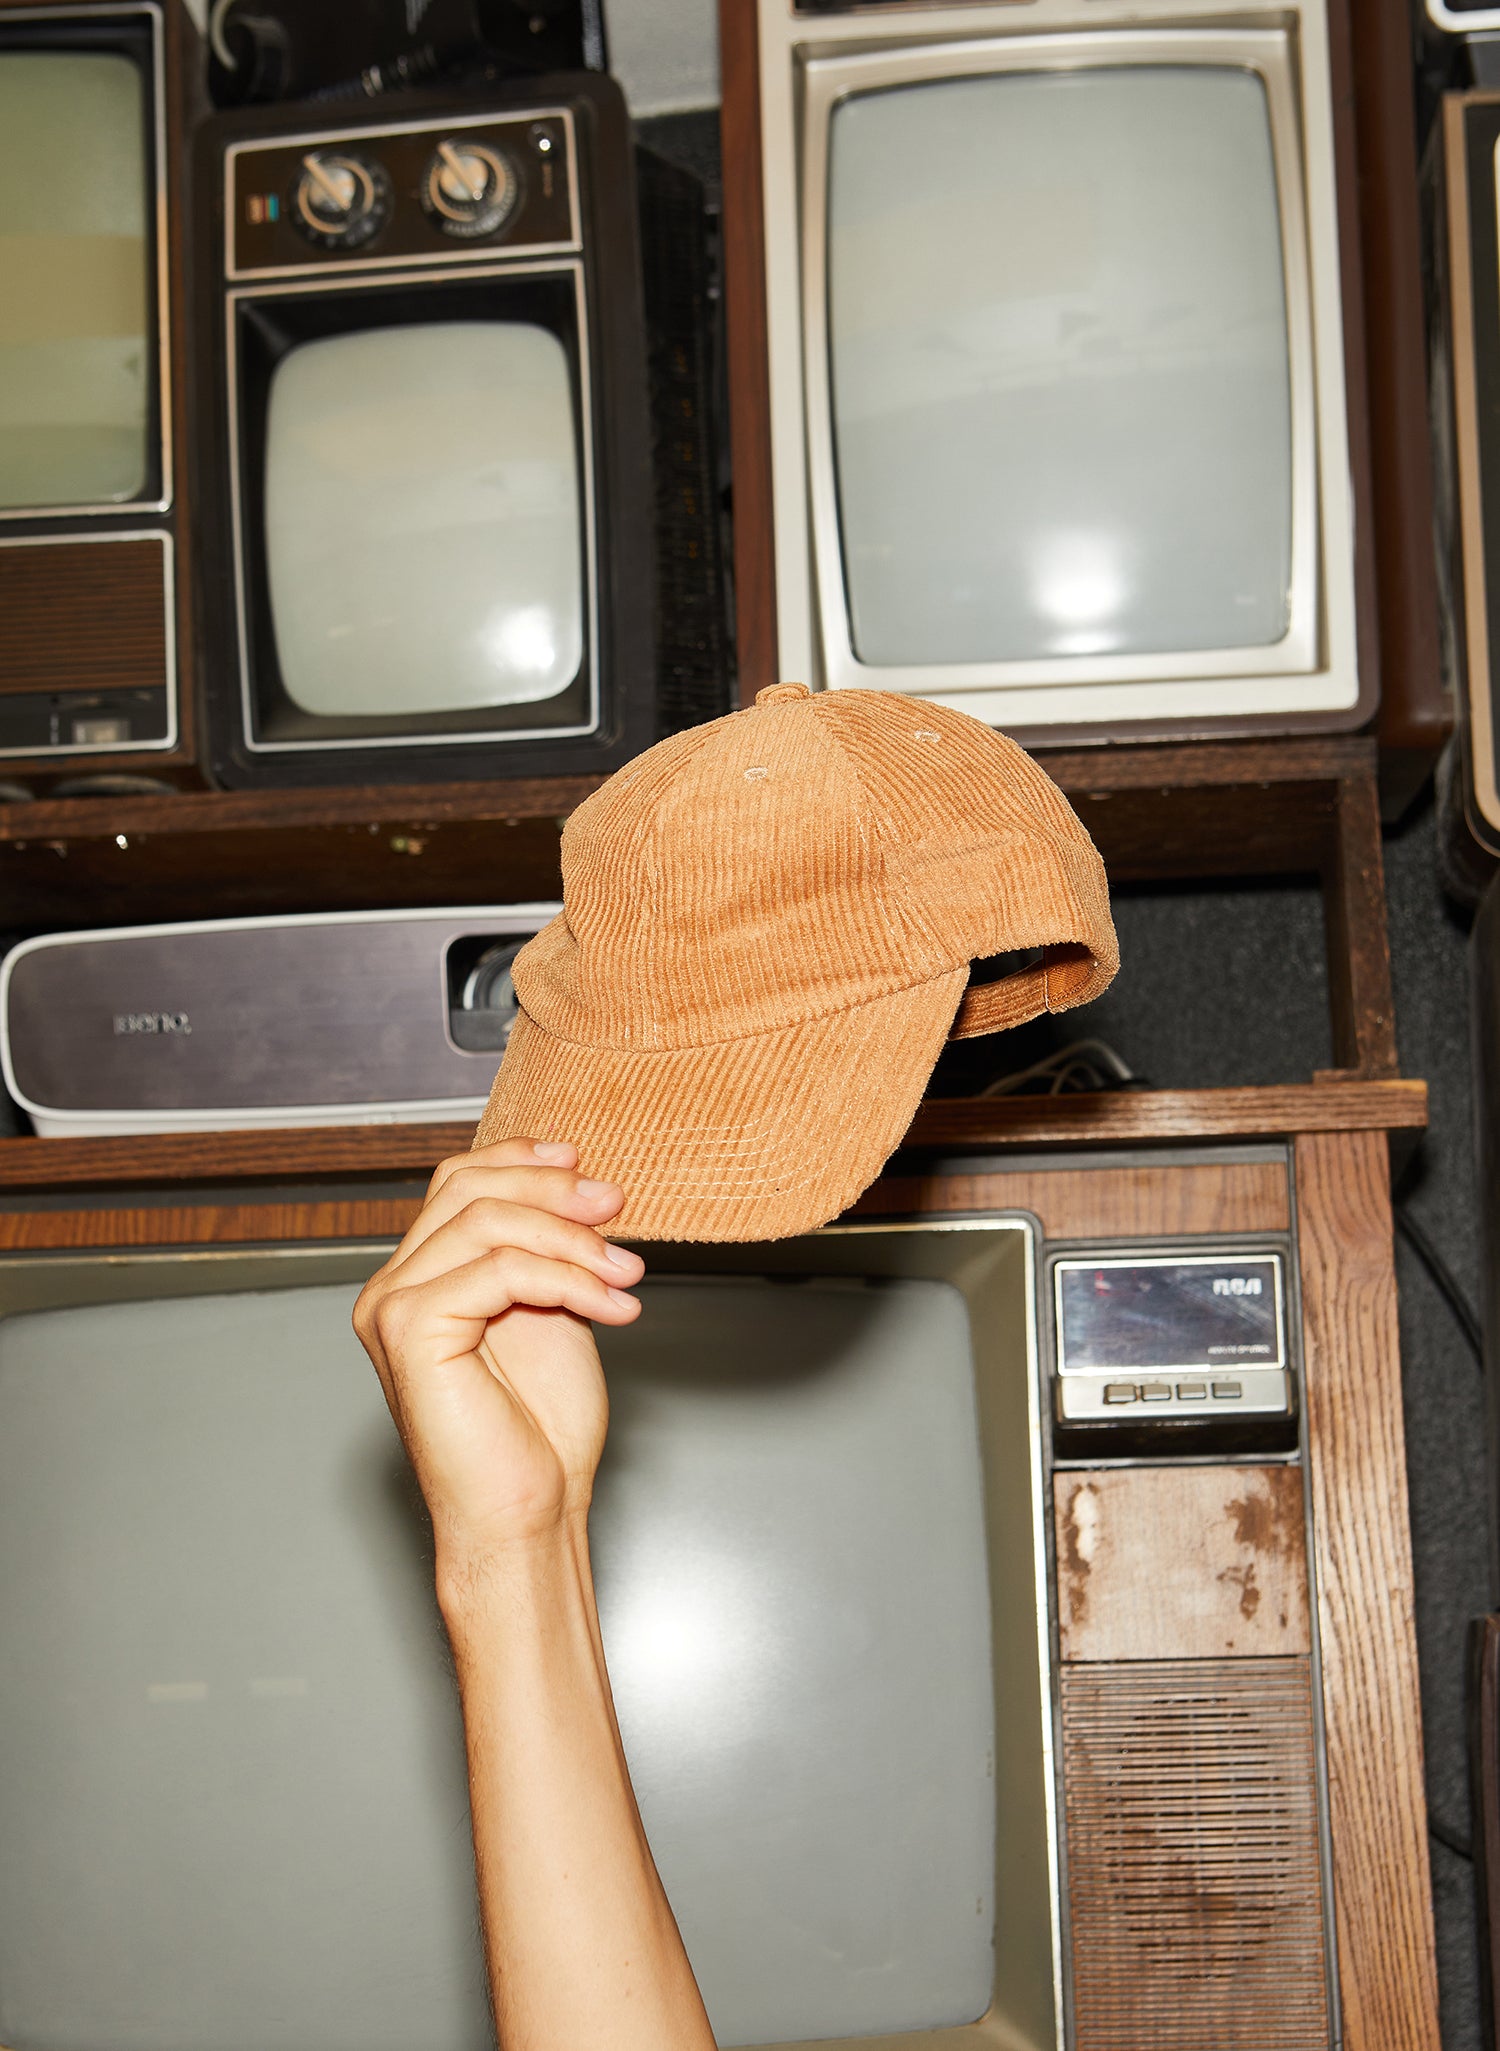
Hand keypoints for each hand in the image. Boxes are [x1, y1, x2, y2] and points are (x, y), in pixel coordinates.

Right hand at [353, 1138, 644, 1579]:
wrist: (528, 1512)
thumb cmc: (539, 1432)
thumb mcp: (553, 1311)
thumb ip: (548, 1251)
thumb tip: (583, 1187)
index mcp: (421, 1279)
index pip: (458, 1183)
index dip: (521, 1161)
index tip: (584, 1164)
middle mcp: (393, 1289)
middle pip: (469, 1191)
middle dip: (554, 1192)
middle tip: (615, 1207)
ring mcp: (393, 1307)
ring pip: (487, 1223)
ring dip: (572, 1241)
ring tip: (625, 1271)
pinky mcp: (410, 1330)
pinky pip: (499, 1270)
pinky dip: (568, 1279)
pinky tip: (611, 1306)